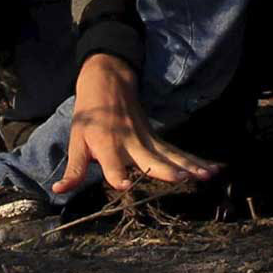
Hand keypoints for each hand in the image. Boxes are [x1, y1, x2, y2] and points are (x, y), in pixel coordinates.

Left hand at [52, 54, 220, 195]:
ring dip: (191, 164)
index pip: (112, 164)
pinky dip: (196, 159)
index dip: (117, 175)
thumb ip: (74, 170)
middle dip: (168, 169)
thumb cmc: (89, 115)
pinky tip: (213, 168)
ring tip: (208, 175)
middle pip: (151, 159)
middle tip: (183, 178)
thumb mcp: (76, 141)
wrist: (108, 81)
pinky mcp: (156, 138)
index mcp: (106, 144)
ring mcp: (147, 139)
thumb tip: (59, 191)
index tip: (125, 184)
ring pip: (172, 155)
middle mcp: (130, 143)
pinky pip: (177, 151)